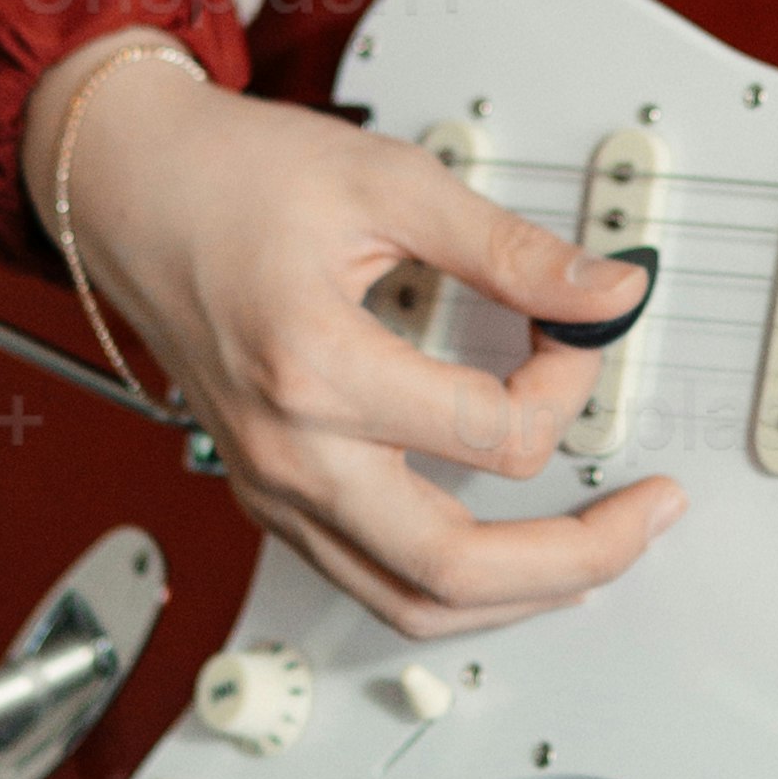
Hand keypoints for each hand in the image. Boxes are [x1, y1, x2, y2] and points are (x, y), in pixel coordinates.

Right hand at [29, 40, 681, 642]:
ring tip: (595, 555)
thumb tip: (608, 291)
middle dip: (578, 555)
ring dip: (516, 595)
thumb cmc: (233, 176)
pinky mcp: (268, 493)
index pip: (492, 432)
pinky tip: (506, 548)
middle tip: (647, 516)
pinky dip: (450, 582)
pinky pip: (368, 577)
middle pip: (453, 569)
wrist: (130, 187)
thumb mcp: (388, 184)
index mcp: (315, 369)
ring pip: (407, 601)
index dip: (568, 380)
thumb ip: (509, 249)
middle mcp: (288, 452)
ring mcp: (272, 486)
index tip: (582, 326)